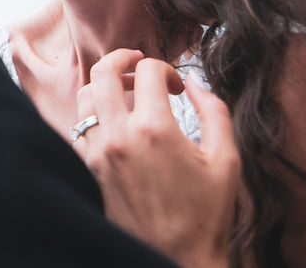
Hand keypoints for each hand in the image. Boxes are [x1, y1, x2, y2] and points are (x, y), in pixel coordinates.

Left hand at [74, 49, 239, 267]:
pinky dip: (93, 111)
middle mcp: (120, 136)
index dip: (165, 68)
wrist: (176, 257)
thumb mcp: (226, 159)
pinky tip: (113, 118)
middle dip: (122, 58)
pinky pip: (79, 124)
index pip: (147, 70)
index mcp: (155, 129)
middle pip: (102, 72)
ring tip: (125, 90)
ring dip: (103, 84)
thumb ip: (214, 111)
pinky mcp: (89, 167)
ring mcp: (98, 152)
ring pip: (85, 96)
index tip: (176, 85)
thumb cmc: (206, 213)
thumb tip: (193, 84)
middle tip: (138, 62)